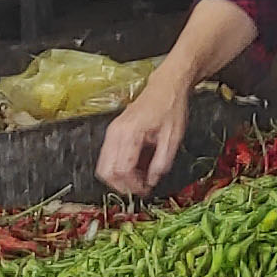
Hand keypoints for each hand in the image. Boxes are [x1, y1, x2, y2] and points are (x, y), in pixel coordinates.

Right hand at [96, 78, 188, 197]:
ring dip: (119, 178)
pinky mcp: (113, 132)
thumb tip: (152, 181)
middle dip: (122, 186)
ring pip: (103, 166)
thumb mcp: (173, 137)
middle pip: (106, 171)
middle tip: (139, 189)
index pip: (122, 170)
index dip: (133, 185)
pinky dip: (118, 168)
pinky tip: (135, 168)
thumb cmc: (170, 107)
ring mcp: (112, 132)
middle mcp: (116, 132)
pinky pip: (108, 157)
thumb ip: (161, 162)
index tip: (146, 190)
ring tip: (138, 179)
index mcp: (130, 133)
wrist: (165, 87)